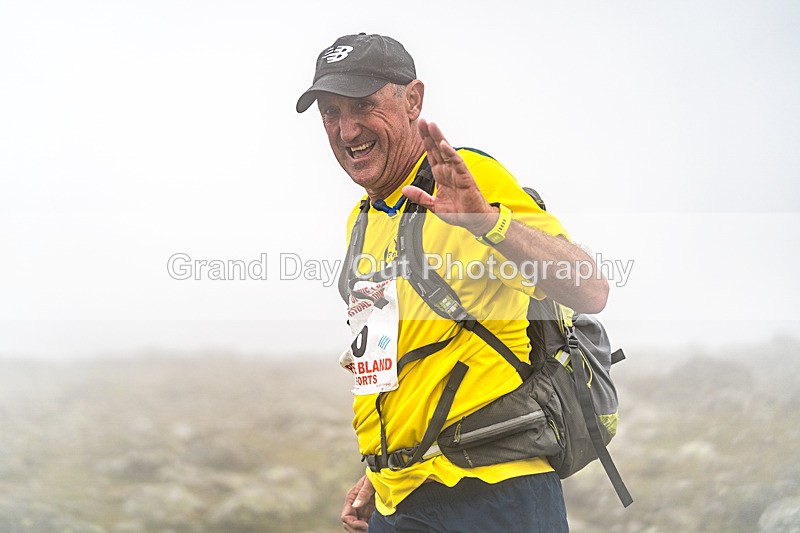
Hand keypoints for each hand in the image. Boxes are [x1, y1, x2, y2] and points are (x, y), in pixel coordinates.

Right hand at [341, 474, 375, 532]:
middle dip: (356, 529)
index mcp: (351, 498)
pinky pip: (365, 525)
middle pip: (349, 524)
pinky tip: (375, 528)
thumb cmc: (376, 476)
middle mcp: (354, 506)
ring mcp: (362, 511)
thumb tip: (355, 505)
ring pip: (357, 527)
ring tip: (372, 530)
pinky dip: (369, 528)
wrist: (385, 476)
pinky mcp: (369, 514)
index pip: (346, 516)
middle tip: (369, 530)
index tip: (365, 525)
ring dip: (362, 530)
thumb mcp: (369, 482)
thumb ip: (363, 493)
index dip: (353, 523)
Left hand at [402, 119, 497, 235]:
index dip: (424, 141)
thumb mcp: (433, 205)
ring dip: (439, 138)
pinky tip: (444, 145)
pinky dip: (450, 153)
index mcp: (440, 174)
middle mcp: (448, 170)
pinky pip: (457, 162)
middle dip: (429, 134)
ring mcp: (457, 172)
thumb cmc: (458, 211)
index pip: (431, 153)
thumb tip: (405, 190)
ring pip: (446, 151)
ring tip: (432, 125)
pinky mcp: (465, 177)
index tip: (418, 128)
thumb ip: (420, 196)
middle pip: (437, 148)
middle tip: (422, 120)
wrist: (473, 220)